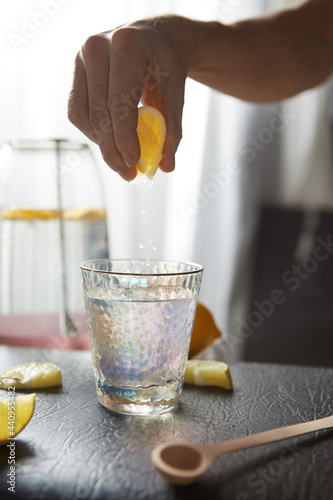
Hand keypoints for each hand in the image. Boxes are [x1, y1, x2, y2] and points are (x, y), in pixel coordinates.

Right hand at [67, 17, 186, 180]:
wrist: (151, 39)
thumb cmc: (165, 65)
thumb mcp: (175, 93)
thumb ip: (172, 129)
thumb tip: (166, 166)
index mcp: (126, 45)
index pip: (119, 102)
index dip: (124, 137)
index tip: (134, 163)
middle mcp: (97, 48)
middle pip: (99, 113)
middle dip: (113, 150)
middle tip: (129, 174)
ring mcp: (81, 58)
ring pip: (83, 116)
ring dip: (101, 145)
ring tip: (121, 162)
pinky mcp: (75, 72)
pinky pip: (77, 112)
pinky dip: (93, 133)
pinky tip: (110, 143)